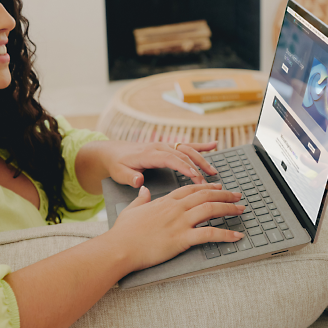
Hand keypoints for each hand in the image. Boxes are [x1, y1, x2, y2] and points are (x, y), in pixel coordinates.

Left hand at [101, 141, 218, 187]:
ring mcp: (165, 146)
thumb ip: (129, 177)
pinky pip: (186, 145)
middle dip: (196, 167)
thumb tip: (139, 181)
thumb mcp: (119, 173)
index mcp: (149, 153)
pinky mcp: (168, 147)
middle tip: (207, 181)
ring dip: (201, 159)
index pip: (169, 158)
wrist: (113, 152)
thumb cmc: (117, 164)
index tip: (194, 175)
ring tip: (212, 172)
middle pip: (182, 155)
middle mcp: (159, 147)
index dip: (183, 166)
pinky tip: (214, 145)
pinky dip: (201, 145)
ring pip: (187, 150)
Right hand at [105, 183, 244, 271]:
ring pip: (211, 209)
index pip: (190, 189)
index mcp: (164, 201)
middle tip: (237, 195)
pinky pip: (209, 234)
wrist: (119, 247)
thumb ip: (141, 198)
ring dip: (229, 209)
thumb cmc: (123, 232)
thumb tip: (144, 189)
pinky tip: (236, 236)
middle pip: (205, 195)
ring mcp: (180, 222)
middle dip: (224, 195)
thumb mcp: (131, 209)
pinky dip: (226, 234)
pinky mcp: (182, 239)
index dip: (206, 187)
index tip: (218, 187)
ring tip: (241, 209)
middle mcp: (175, 208)